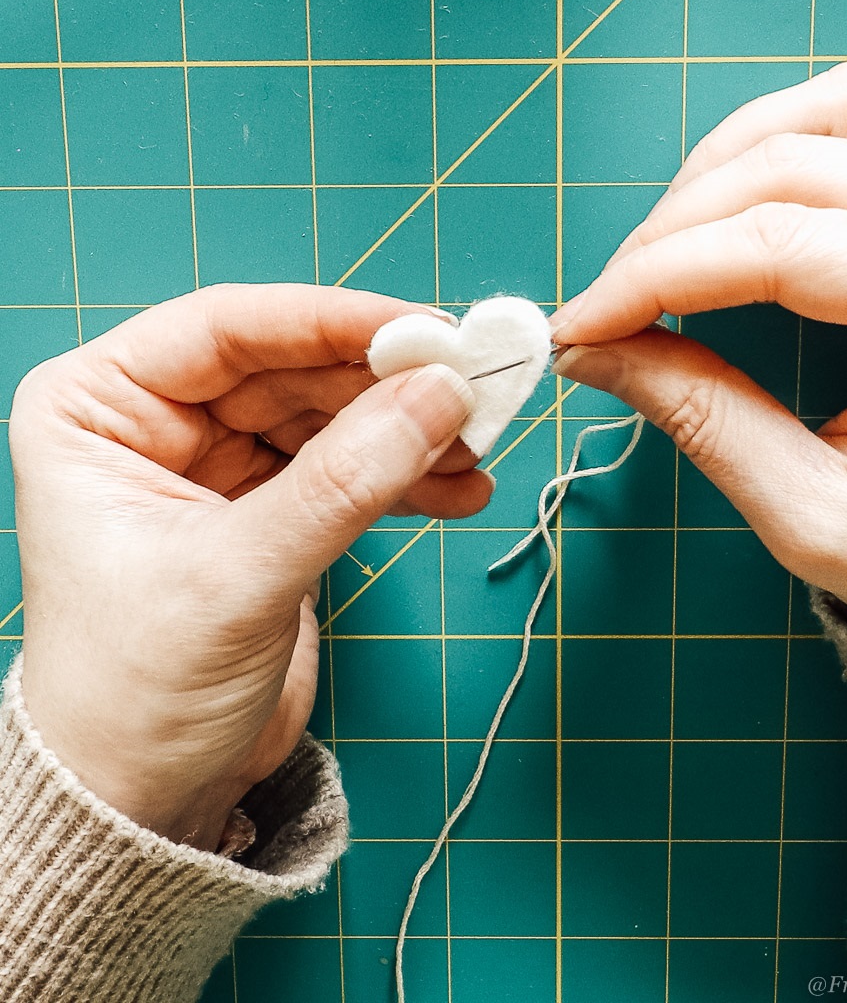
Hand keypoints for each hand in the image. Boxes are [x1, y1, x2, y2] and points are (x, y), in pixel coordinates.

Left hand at [10, 284, 488, 848]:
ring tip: (474, 450)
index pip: (228, 329)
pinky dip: (406, 478)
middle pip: (294, 368)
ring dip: (408, 431)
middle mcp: (156, 422)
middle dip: (386, 383)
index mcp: (98, 408)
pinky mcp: (270, 511)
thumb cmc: (138, 694)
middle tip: (472, 391)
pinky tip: (457, 490)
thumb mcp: (239, 578)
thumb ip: (344, 482)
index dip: (332, 322)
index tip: (423, 332)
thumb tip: (438, 394)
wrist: (148, 797)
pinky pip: (349, 470)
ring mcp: (219, 465)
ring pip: (331, 416)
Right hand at [549, 62, 846, 640]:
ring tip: (659, 251)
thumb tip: (596, 348)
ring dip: (722, 168)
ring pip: (832, 115)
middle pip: (799, 164)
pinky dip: (777, 148)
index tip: (581, 325)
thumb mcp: (812, 515)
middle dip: (675, 229)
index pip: (785, 248)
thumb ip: (703, 419)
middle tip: (606, 307)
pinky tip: (729, 205)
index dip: (659, 276)